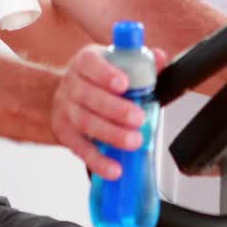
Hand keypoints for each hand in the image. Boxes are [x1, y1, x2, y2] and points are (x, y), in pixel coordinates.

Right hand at [51, 44, 167, 179]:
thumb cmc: (96, 78)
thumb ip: (140, 61)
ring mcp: (66, 110)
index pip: (91, 64)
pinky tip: (115, 168)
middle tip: (138, 119)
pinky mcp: (65, 135)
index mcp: (85, 62)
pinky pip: (81, 149)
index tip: (124, 84)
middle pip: (89, 97)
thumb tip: (160, 58)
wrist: (66, 94)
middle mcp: (72, 85)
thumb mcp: (115, 62)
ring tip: (133, 142)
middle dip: (115, 109)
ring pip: (85, 123)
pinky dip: (98, 161)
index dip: (106, 74)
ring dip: (111, 134)